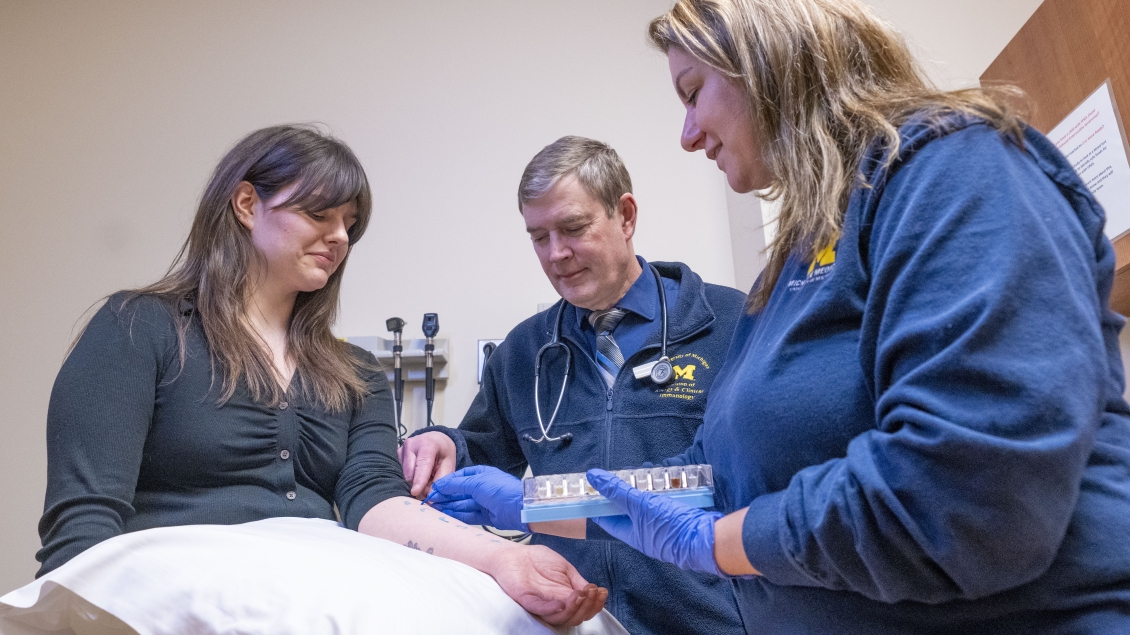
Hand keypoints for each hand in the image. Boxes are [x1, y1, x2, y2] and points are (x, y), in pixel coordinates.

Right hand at [398, 431, 456, 497]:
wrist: (435, 440)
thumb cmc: (443, 453)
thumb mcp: (448, 464)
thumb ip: (440, 480)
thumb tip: (430, 498)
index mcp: (428, 444)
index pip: (422, 464)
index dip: (419, 480)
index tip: (415, 492)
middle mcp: (411, 445)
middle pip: (410, 473)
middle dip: (419, 485)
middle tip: (429, 487)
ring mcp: (401, 449)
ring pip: (405, 475)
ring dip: (415, 482)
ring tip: (425, 476)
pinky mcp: (396, 455)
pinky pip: (401, 473)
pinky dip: (410, 477)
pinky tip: (417, 472)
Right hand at [426, 465, 526, 530]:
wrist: (519, 508)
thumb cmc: (501, 490)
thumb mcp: (477, 482)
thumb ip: (457, 484)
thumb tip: (441, 485)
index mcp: (481, 474)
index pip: (459, 477)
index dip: (446, 483)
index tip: (433, 488)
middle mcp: (481, 487)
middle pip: (459, 492)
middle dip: (445, 496)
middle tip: (430, 501)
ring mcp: (483, 502)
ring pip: (461, 504)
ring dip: (448, 506)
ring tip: (434, 510)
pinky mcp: (485, 516)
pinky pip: (467, 515)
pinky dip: (457, 515)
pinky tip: (446, 515)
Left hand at [488, 544, 607, 626]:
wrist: (514, 554)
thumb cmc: (538, 560)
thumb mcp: (565, 568)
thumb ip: (578, 580)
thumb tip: (594, 591)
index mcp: (565, 598)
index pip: (583, 609)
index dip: (596, 604)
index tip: (602, 592)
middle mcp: (555, 604)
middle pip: (575, 617)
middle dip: (588, 606)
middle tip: (592, 592)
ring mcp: (541, 604)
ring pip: (560, 618)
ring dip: (574, 609)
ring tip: (581, 595)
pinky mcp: (527, 600)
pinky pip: (540, 610)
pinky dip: (553, 609)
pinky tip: (563, 602)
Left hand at [587, 468, 723, 575]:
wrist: (707, 540)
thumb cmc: (670, 527)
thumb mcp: (640, 505)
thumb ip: (617, 490)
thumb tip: (594, 477)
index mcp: (632, 535)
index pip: (608, 519)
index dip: (598, 503)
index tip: (592, 489)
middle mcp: (646, 533)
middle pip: (630, 509)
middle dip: (626, 490)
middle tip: (624, 473)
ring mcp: (664, 527)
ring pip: (649, 504)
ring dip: (647, 487)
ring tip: (646, 471)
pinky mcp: (679, 519)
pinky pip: (666, 502)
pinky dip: (663, 490)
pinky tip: (666, 478)